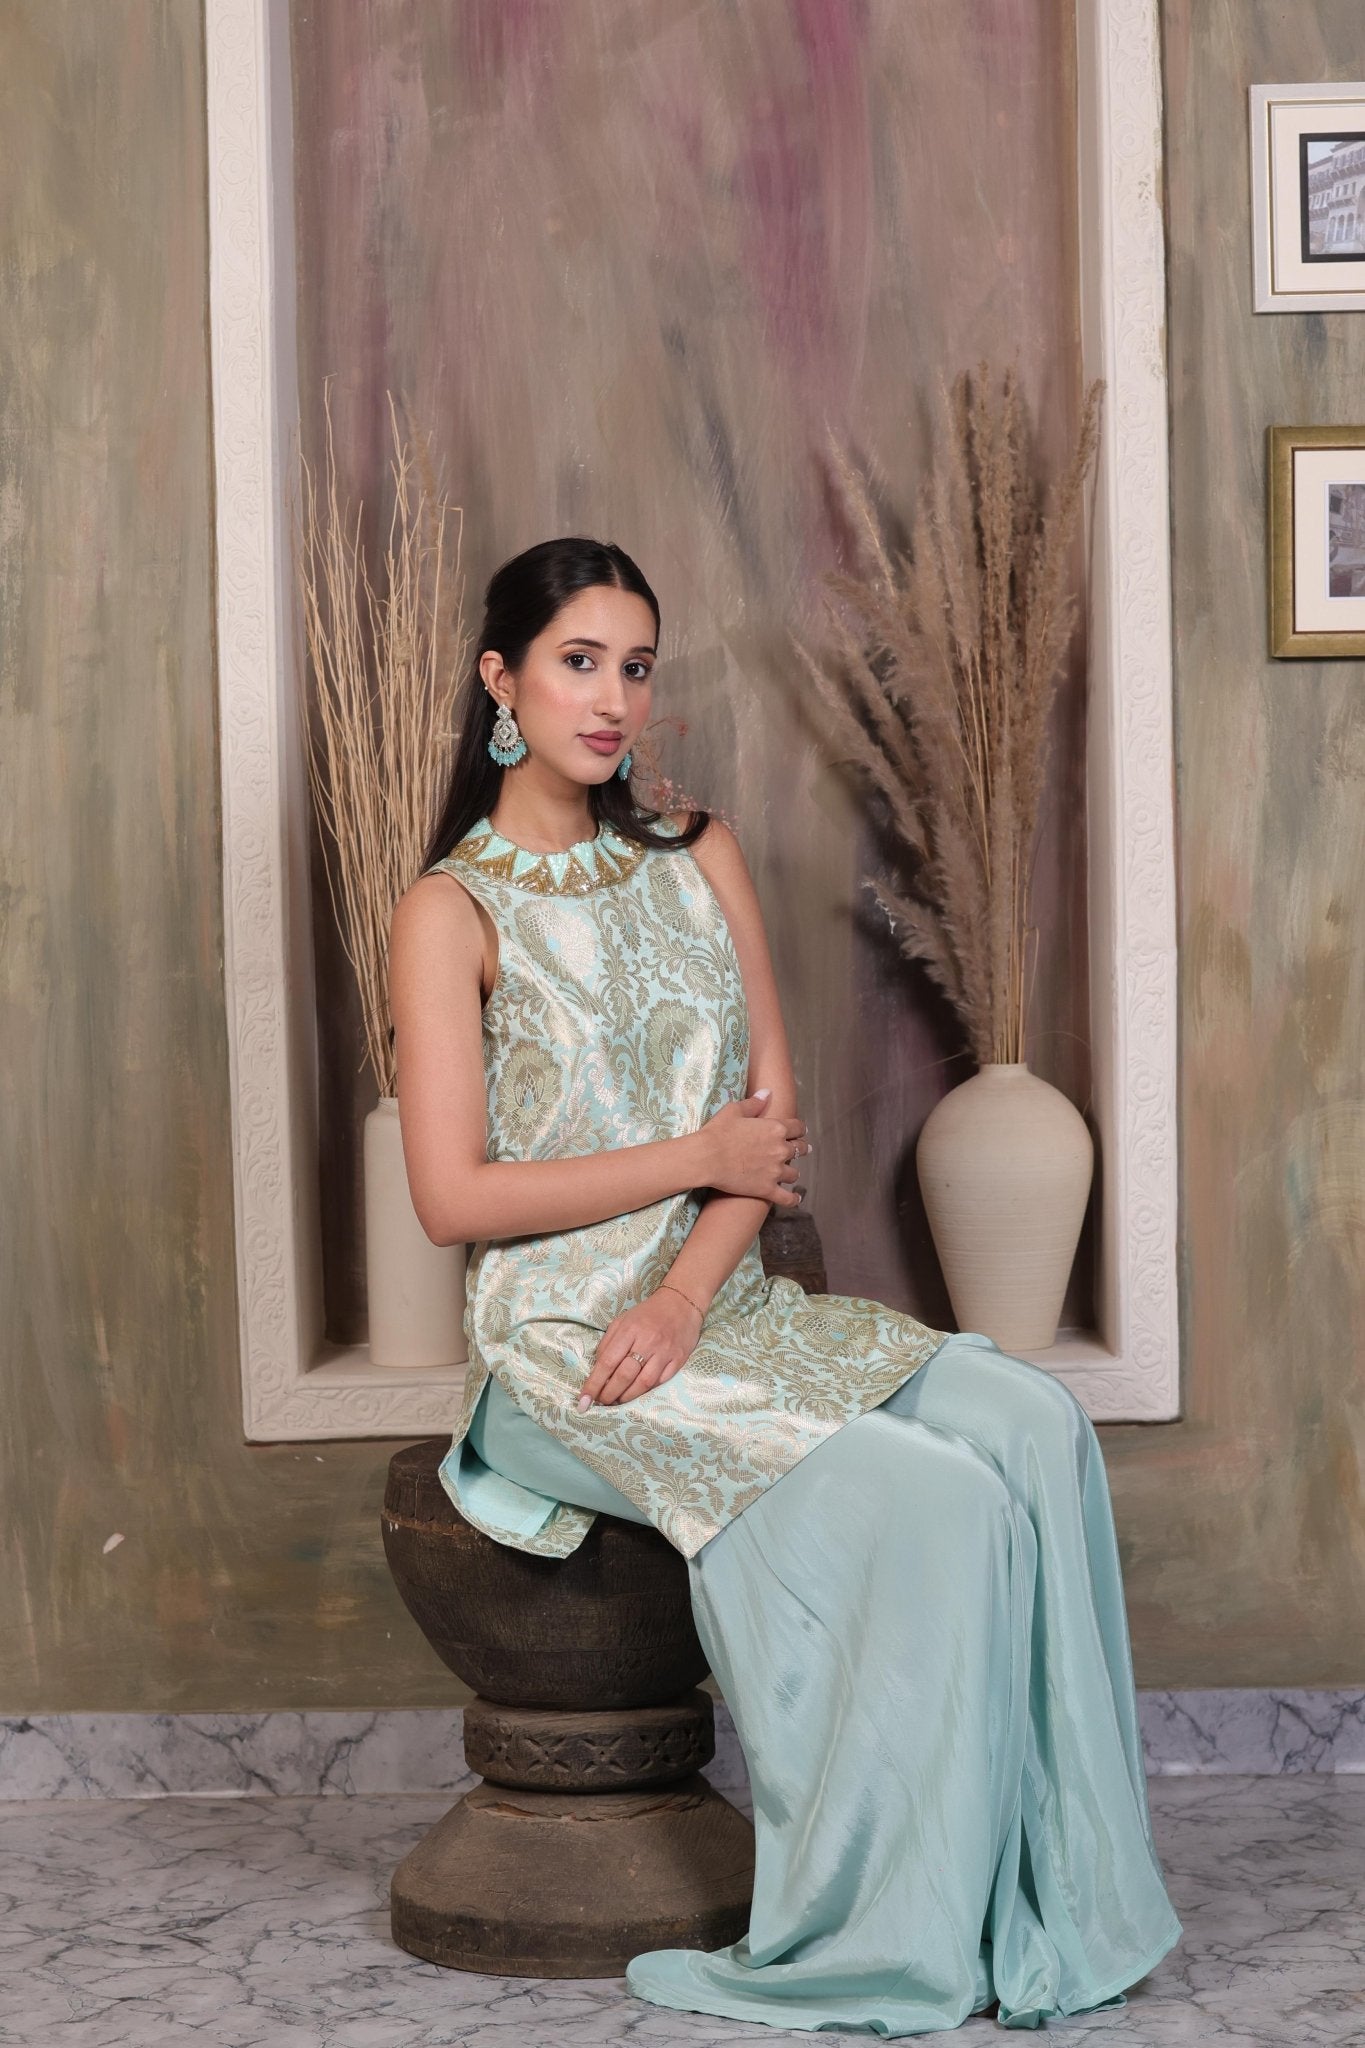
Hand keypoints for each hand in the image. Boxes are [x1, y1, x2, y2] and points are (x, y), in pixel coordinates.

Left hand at [576, 1284, 704, 1407]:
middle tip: (601, 1402)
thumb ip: (608, 1343)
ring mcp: (665, 1352)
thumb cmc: (647, 1314)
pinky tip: (637, 1393)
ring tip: (617, 1400)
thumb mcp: (622, 1321)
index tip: (584, 1399)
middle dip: (609, 1394)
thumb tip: (597, 1370)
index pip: (607, 1362)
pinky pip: (660, 1382)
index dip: (594, 1383)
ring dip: (627, 1397)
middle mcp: (647, 1342)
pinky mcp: (679, 1359)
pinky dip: (646, 1391)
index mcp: (629, 1330)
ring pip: (643, 1383)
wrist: (681, 1303)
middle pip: (624, 1375)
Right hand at [698, 1089, 810, 1204]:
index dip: (800, 1129)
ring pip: (794, 1173)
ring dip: (792, 1172)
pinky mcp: (767, 1189)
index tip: (800, 1131)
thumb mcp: (734, 1110)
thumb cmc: (718, 1132)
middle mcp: (780, 1149)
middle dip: (802, 1149)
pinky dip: (793, 1199)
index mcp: (776, 1128)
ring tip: (791, 1173)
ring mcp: (775, 1171)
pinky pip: (786, 1198)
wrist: (706, 1158)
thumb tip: (767, 1093)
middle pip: (799, 1149)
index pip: (797, 1127)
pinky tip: (796, 1199)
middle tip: (803, 1150)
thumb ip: (754, 1103)